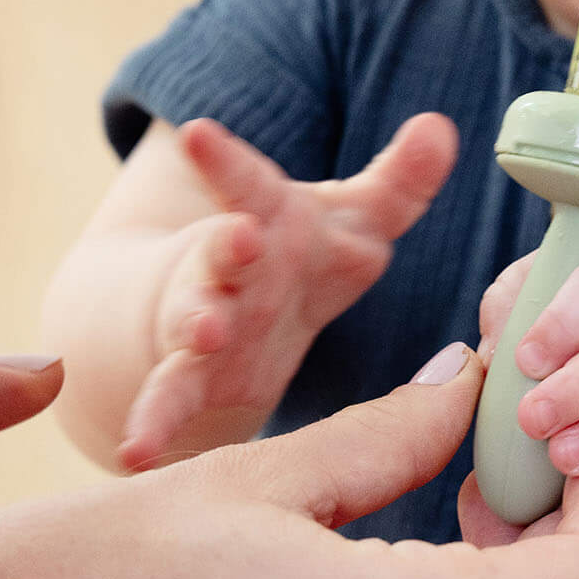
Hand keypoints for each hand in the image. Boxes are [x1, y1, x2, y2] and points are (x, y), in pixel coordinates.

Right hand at [121, 113, 456, 469]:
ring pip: (196, 319)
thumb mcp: (355, 216)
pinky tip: (137, 453)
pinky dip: (154, 425)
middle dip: (230, 242)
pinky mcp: (194, 379)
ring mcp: (206, 321)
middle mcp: (229, 265)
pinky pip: (170, 401)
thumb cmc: (300, 256)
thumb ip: (401, 178)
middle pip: (224, 249)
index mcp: (265, 215)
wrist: (218, 315)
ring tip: (207, 330)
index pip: (245, 179)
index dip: (223, 157)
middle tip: (240, 235)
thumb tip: (441, 125)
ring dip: (200, 323)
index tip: (197, 131)